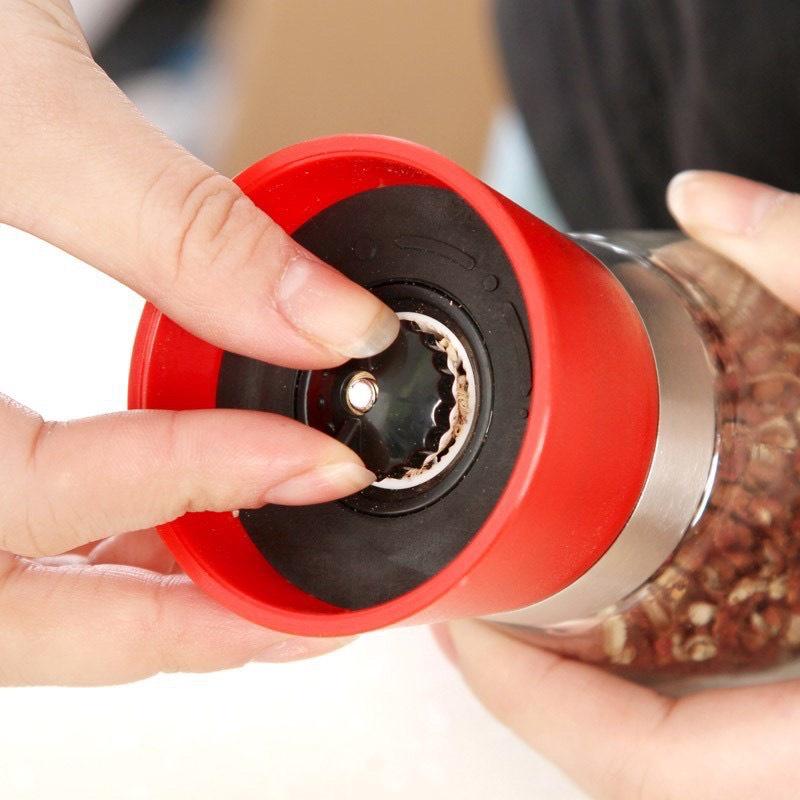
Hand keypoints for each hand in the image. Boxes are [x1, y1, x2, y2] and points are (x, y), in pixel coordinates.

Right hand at [0, 1, 397, 684]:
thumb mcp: (11, 106)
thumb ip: (180, 229)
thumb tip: (330, 322)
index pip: (37, 495)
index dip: (198, 482)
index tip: (320, 464)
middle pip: (18, 616)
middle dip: (174, 627)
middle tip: (293, 613)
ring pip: (16, 600)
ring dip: (145, 606)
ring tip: (259, 582)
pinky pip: (14, 540)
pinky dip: (107, 553)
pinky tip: (181, 529)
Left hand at [436, 171, 799, 799]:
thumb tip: (705, 195)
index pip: (648, 767)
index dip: (530, 705)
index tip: (459, 627)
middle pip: (639, 775)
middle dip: (535, 696)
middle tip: (469, 605)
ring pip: (678, 765)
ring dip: (583, 696)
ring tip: (517, 608)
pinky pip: (721, 734)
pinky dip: (650, 689)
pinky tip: (611, 620)